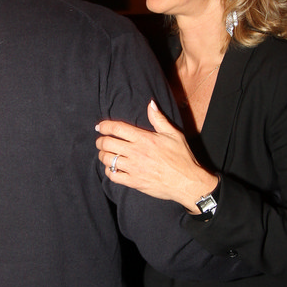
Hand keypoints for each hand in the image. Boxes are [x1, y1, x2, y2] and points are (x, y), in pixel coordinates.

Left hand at [95, 99, 218, 212]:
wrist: (186, 182)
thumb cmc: (182, 157)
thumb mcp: (173, 134)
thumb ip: (158, 119)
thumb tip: (150, 104)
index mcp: (144, 138)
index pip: (117, 128)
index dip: (104, 126)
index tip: (99, 127)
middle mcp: (136, 152)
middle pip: (108, 143)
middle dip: (100, 141)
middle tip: (100, 141)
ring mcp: (134, 168)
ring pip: (108, 160)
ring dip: (103, 155)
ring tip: (105, 154)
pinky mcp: (134, 182)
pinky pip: (113, 176)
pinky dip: (109, 171)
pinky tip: (112, 168)